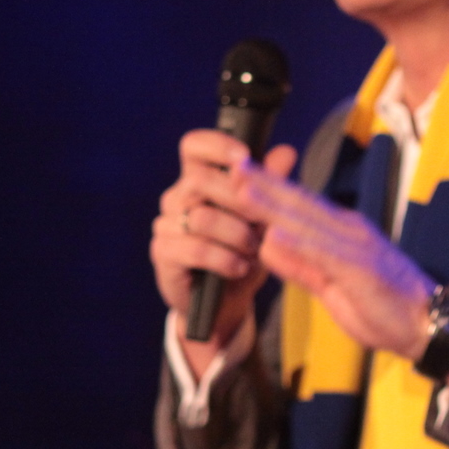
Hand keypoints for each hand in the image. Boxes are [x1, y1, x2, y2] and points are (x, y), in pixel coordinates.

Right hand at [149, 130, 297, 359]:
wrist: (228, 303)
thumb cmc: (246, 253)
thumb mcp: (265, 220)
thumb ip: (271, 185)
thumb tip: (286, 152)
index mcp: (199, 179)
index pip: (194, 146)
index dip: (216, 145)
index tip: (244, 157)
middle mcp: (177, 197)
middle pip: (199, 180)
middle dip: (239, 200)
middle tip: (262, 221)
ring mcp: (166, 224)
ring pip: (201, 217)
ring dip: (236, 235)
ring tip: (253, 251)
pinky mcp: (163, 253)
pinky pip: (195, 249)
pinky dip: (224, 258)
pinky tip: (239, 267)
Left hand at [226, 142, 435, 359]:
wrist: (427, 324)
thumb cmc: (383, 306)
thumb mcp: (332, 285)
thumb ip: (301, 265)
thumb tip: (268, 244)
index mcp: (342, 233)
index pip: (299, 206)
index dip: (268, 189)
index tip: (238, 174)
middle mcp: (348, 232)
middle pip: (299, 205)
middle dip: (263, 186)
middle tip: (231, 167)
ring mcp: (355, 248)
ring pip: (306, 223)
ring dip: (272, 206)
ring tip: (242, 191)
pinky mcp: (361, 270)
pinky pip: (325, 255)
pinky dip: (299, 244)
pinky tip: (274, 235)